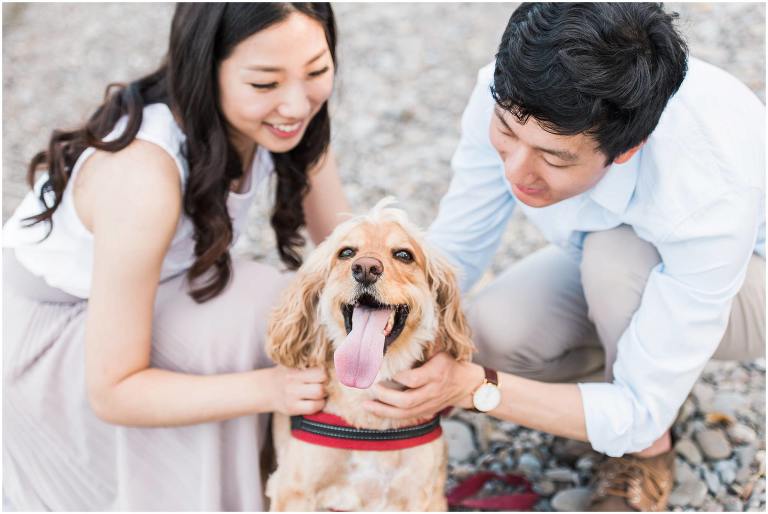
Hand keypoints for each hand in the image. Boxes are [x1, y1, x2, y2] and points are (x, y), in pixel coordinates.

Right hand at [269, 365, 327, 415]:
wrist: (266, 389)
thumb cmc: (285, 374)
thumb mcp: (293, 364)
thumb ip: (309, 362)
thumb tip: (333, 359)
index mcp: (294, 369)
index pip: (320, 371)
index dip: (327, 372)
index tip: (326, 373)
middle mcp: (292, 382)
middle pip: (321, 382)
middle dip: (326, 384)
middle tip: (324, 383)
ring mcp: (291, 396)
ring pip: (319, 395)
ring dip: (324, 394)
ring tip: (320, 392)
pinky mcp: (292, 408)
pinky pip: (313, 408)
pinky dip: (319, 404)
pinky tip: (316, 401)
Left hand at [362, 352, 484, 418]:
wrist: (467, 385)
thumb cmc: (449, 363)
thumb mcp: (440, 351)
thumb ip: (423, 348)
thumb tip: (397, 337)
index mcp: (436, 373)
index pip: (414, 379)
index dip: (399, 378)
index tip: (386, 372)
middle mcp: (433, 391)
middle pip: (407, 400)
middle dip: (386, 397)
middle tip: (372, 389)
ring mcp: (430, 404)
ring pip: (405, 413)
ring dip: (384, 410)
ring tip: (367, 405)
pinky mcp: (427, 412)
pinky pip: (407, 417)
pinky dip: (391, 416)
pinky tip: (377, 411)